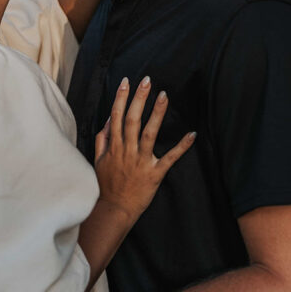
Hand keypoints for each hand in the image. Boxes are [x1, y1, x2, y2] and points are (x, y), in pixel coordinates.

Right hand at [94, 77, 194, 221]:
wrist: (114, 210)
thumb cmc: (106, 185)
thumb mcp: (99, 160)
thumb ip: (102, 139)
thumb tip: (109, 120)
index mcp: (114, 146)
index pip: (116, 116)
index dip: (121, 97)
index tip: (126, 81)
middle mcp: (127, 151)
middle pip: (132, 119)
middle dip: (139, 98)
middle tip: (147, 81)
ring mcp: (141, 161)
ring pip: (149, 133)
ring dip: (156, 114)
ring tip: (164, 96)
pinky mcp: (155, 173)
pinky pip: (170, 158)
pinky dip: (181, 146)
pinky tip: (192, 134)